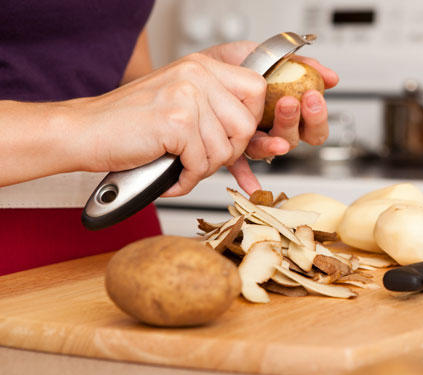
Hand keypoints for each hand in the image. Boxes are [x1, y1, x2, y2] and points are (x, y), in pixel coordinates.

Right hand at [70, 51, 268, 196]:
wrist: (84, 131)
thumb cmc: (129, 124)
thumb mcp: (179, 102)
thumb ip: (216, 108)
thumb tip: (257, 134)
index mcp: (202, 67)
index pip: (256, 89)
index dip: (250, 120)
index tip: (231, 137)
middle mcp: (197, 75)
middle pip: (246, 124)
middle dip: (228, 152)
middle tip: (202, 158)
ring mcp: (187, 96)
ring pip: (225, 149)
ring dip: (203, 168)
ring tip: (180, 165)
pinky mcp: (176, 122)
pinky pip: (201, 164)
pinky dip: (186, 179)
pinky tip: (170, 175)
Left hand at [203, 42, 338, 189]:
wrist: (202, 67)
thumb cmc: (237, 64)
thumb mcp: (271, 55)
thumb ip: (302, 64)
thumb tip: (330, 77)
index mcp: (289, 113)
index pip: (313, 126)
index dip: (317, 116)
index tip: (313, 96)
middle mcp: (274, 131)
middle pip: (296, 139)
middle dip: (296, 122)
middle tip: (291, 102)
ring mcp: (254, 141)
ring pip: (270, 150)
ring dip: (274, 141)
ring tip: (262, 124)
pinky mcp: (233, 148)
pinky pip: (240, 167)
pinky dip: (246, 176)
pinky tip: (251, 184)